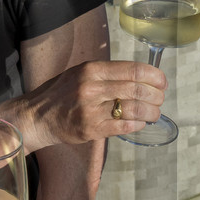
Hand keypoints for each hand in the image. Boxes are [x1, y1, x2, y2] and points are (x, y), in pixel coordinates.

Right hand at [1, 60, 167, 148]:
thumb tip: (141, 76)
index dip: (154, 76)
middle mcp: (92, 88)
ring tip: (154, 113)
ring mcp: (92, 110)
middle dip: (155, 96)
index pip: (133, 69)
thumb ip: (107, 73)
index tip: (162, 81)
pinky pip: (123, 127)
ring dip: (150, 112)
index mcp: (92, 69)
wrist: (37, 116)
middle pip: (137, 90)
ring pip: (134, 110)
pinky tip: (140, 123)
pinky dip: (137, 125)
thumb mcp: (81, 73)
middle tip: (160, 99)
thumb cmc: (62, 93)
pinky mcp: (91, 129)